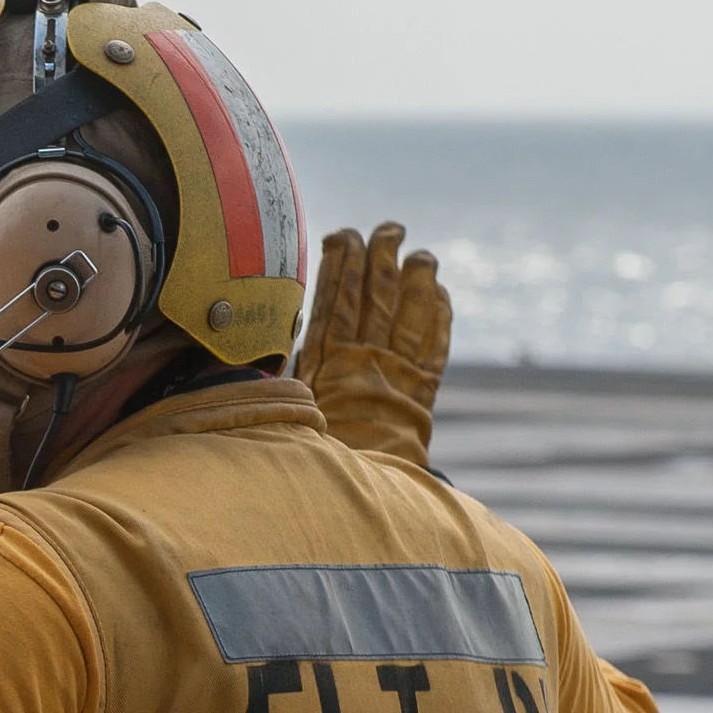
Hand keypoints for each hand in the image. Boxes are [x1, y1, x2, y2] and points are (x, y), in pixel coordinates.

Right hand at [296, 222, 450, 471]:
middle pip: (377, 295)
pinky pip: (436, 343)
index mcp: (328, 359)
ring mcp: (399, 371)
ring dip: (419, 278)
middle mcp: (366, 358)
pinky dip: (439, 315)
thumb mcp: (288, 406)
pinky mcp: (424, 389)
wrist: (354, 484)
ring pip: (412, 312)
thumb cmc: (313, 448)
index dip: (342, 262)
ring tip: (421, 253)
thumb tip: (272, 335)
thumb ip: (287, 369)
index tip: (344, 234)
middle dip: (383, 256)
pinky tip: (439, 293)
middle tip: (390, 228)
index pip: (337, 296)